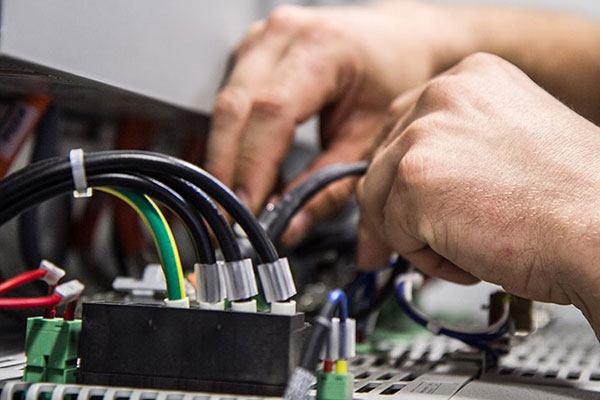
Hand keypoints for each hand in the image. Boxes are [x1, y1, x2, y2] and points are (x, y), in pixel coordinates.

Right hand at [204, 2, 471, 244]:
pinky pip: (227, 100)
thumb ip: (329, 185)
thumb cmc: (392, 78)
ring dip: (224, 157)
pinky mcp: (251, 51)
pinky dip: (231, 140)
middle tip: (227, 216)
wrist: (395, 41)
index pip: (271, 112)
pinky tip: (240, 169)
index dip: (252, 167)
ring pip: (222, 105)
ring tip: (234, 200)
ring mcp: (261, 38)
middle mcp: (283, 34)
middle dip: (226, 169)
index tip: (245, 209)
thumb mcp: (371, 137)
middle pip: (234, 108)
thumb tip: (290, 226)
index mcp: (322, 47)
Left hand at [356, 53, 599, 330]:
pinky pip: (393, 232)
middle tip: (416, 238)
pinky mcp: (415, 180)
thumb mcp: (508, 146)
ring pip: (378, 197)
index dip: (402, 171)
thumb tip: (407, 184)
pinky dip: (425, 257)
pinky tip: (470, 258)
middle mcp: (444, 95)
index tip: (408, 198)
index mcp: (472, 79)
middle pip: (382, 160)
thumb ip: (454, 153)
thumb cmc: (575, 199)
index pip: (403, 125)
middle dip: (395, 209)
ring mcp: (425, 134)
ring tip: (467, 247)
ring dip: (414, 235)